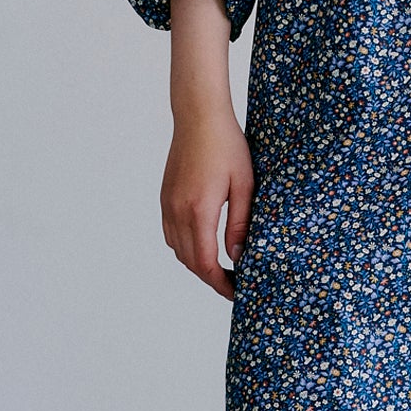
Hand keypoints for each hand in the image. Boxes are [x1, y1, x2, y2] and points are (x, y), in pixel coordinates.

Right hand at [162, 0, 251, 300]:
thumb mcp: (244, 186)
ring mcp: (168, 204)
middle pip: (189, 261)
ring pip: (177, 249)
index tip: (237, 293)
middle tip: (233, 285)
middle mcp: (177, 211)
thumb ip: (240, 224)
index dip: (220, 284)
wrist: (199, 116)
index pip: (205, 263)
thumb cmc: (228, 146)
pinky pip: (171, 233)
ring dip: (197, 263)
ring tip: (221, 268)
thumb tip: (237, 256)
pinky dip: (185, 247)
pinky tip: (203, 244)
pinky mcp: (166, 196)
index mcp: (199, 211)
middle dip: (210, 278)